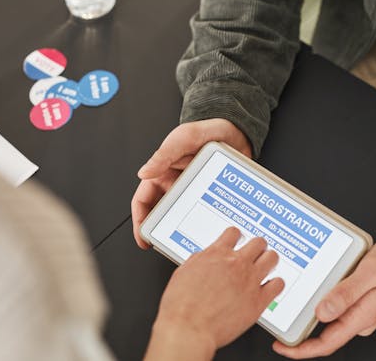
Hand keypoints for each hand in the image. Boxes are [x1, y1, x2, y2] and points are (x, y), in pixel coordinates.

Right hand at [131, 118, 250, 247]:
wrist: (235, 130)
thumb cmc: (205, 130)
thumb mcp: (183, 139)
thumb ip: (164, 155)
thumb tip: (144, 173)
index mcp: (161, 174)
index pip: (144, 201)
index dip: (141, 221)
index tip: (144, 239)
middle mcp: (175, 185)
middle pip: (163, 214)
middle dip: (163, 231)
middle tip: (170, 244)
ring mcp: (192, 192)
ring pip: (184, 216)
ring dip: (186, 229)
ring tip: (193, 240)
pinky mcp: (209, 195)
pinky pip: (204, 212)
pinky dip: (205, 222)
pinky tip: (212, 230)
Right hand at [145, 227, 284, 360]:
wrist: (188, 328)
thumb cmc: (181, 305)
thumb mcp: (183, 272)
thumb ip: (198, 261)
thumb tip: (203, 258)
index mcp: (216, 254)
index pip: (234, 233)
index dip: (236, 236)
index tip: (237, 240)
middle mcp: (236, 264)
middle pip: (258, 242)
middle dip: (257, 247)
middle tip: (255, 253)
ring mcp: (250, 281)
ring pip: (272, 258)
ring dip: (269, 261)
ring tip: (266, 266)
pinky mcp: (258, 301)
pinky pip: (278, 285)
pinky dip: (276, 284)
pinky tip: (271, 287)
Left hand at [273, 237, 375, 358]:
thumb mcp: (370, 272)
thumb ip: (346, 293)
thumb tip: (323, 313)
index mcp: (362, 316)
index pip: (328, 343)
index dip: (303, 349)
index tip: (283, 346)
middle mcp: (361, 319)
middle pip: (325, 335)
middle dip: (302, 333)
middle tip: (281, 322)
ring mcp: (360, 312)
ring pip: (329, 321)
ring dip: (310, 317)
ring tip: (292, 306)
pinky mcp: (359, 303)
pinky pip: (335, 308)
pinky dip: (321, 304)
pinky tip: (312, 293)